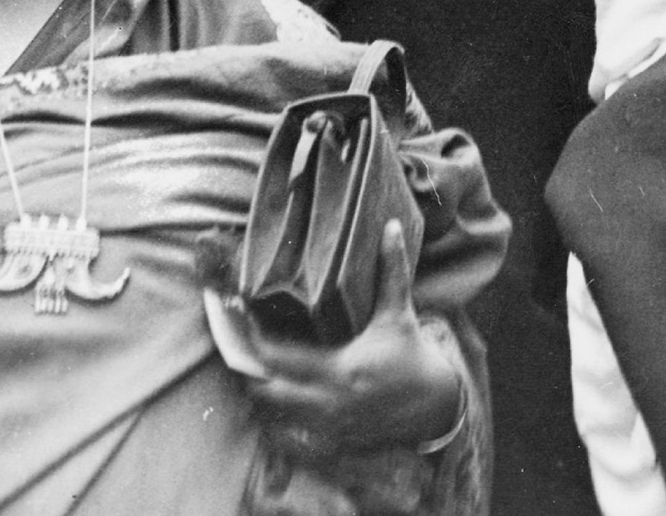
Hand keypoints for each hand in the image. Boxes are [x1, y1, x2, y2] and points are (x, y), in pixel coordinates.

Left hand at [233, 220, 462, 457]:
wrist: (434, 406)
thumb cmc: (411, 354)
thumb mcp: (398, 313)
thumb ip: (391, 271)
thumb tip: (393, 227)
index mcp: (340, 369)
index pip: (280, 359)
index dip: (252, 340)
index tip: (238, 317)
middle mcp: (328, 402)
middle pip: (264, 391)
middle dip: (244, 367)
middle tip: (231, 340)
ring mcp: (326, 426)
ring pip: (271, 412)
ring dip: (256, 388)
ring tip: (243, 359)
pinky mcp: (328, 439)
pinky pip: (286, 428)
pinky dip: (272, 409)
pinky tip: (267, 386)